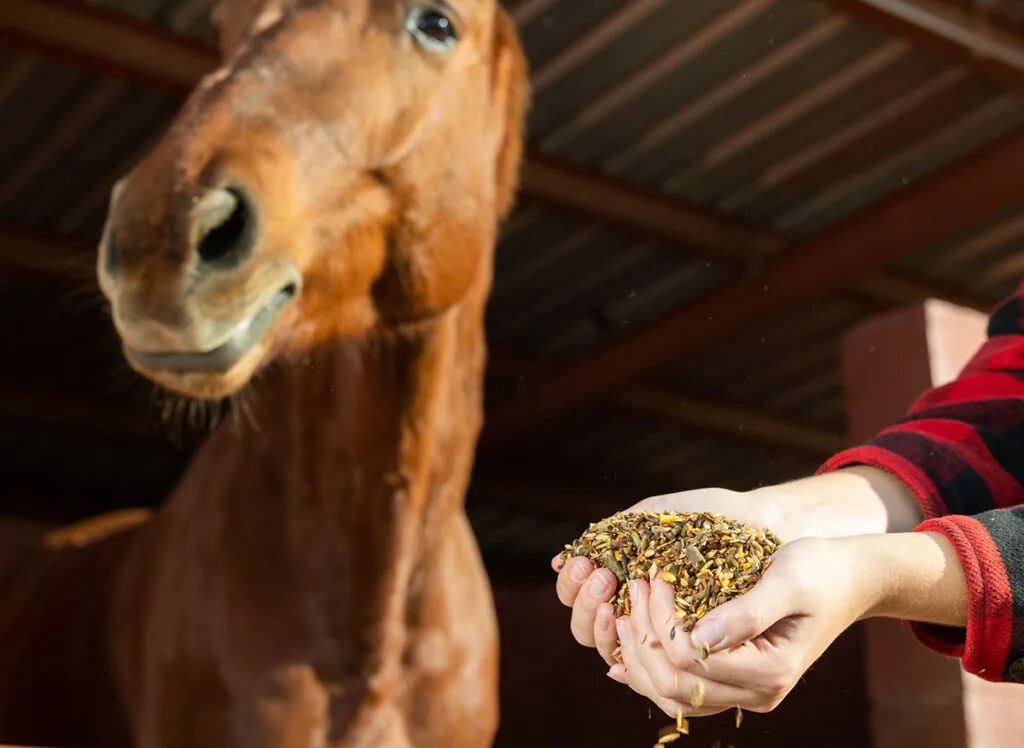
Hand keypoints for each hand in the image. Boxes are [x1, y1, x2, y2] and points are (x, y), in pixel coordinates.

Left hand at [552, 467, 921, 662]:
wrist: (849, 579)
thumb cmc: (820, 569)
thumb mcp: (787, 578)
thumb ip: (746, 611)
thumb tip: (698, 637)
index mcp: (772, 669)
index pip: (690, 659)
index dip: (661, 619)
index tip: (653, 575)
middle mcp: (759, 692)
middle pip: (675, 686)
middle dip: (643, 637)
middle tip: (633, 588)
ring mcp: (747, 692)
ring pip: (673, 696)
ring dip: (641, 656)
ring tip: (626, 611)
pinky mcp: (736, 680)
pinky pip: (685, 690)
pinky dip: (653, 669)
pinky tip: (629, 644)